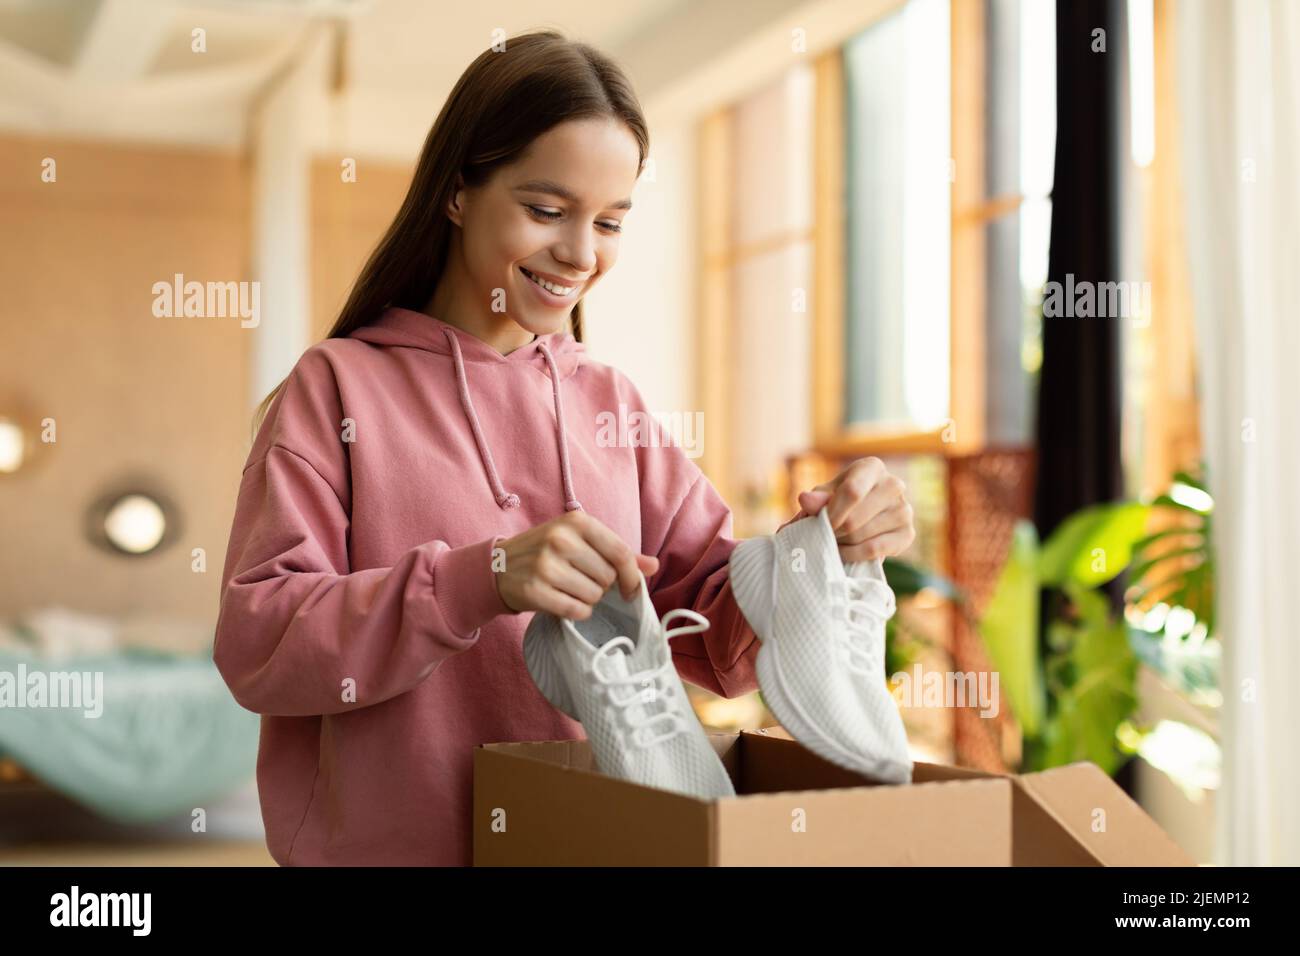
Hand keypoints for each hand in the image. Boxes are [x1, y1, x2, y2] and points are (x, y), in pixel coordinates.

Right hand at [495, 510, 659, 619]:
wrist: (499, 566)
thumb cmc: (547, 552)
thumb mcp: (581, 541)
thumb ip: (617, 552)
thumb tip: (654, 566)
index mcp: (577, 521)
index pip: (621, 553)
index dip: (632, 576)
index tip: (630, 589)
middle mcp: (561, 539)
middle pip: (608, 577)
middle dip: (602, 586)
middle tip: (582, 581)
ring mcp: (546, 565)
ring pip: (594, 596)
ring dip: (588, 600)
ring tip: (570, 589)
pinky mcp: (534, 590)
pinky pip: (576, 611)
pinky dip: (576, 612)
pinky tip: (562, 601)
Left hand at [796, 457, 915, 561]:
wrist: (863, 515)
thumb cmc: (840, 499)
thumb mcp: (826, 493)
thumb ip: (817, 498)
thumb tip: (805, 500)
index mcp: (873, 467)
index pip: (852, 491)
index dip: (832, 512)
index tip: (818, 524)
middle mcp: (894, 484)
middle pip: (855, 518)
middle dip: (833, 531)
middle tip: (822, 535)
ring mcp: (904, 510)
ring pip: (863, 535)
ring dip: (841, 543)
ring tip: (832, 541)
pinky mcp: (908, 534)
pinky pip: (875, 550)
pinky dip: (853, 554)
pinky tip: (843, 552)